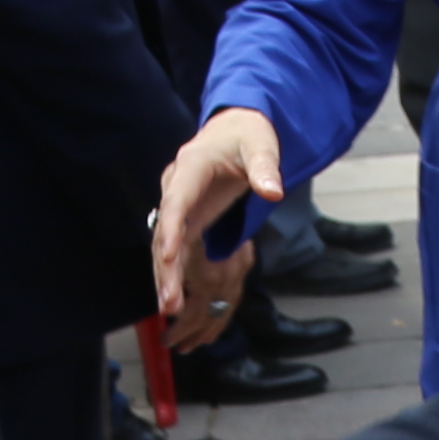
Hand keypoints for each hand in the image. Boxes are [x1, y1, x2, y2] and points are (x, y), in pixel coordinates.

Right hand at [155, 108, 287, 339]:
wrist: (236, 128)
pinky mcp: (186, 217)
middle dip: (166, 268)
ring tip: (169, 310)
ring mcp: (178, 203)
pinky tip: (173, 299)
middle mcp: (176, 186)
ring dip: (166, 276)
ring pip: (165, 243)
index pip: (177, 201)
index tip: (168, 256)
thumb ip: (265, 167)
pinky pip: (175, 247)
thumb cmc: (248, 134)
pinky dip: (172, 272)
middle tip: (170, 302)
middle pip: (166, 230)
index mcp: (191, 166)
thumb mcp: (261, 144)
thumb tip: (273, 192)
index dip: (172, 229)